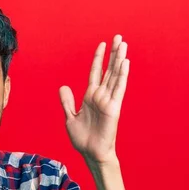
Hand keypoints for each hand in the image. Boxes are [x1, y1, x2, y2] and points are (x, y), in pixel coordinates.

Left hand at [59, 34, 128, 164]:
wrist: (90, 152)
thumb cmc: (82, 138)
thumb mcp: (70, 117)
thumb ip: (67, 102)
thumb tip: (63, 86)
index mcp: (90, 97)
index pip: (96, 72)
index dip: (98, 59)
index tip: (102, 45)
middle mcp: (101, 96)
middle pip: (109, 70)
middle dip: (113, 54)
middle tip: (118, 37)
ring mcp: (108, 100)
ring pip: (115, 75)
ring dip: (119, 60)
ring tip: (124, 44)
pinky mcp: (114, 107)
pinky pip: (118, 88)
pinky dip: (122, 75)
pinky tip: (125, 63)